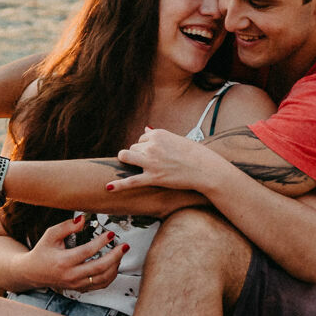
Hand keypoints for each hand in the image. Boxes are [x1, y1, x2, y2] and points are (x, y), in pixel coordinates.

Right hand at [20, 215, 126, 293]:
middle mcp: (71, 275)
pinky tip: (113, 265)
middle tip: (124, 246)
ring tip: (120, 254)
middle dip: (115, 256)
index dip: (101, 242)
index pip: (87, 252)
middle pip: (99, 268)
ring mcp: (76, 284)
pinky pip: (100, 285)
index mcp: (63, 261)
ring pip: (103, 279)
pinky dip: (110, 275)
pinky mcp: (80, 288)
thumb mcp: (50, 235)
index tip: (110, 234)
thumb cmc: (42, 252)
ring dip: (115, 266)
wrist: (33, 272)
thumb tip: (83, 220)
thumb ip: (66, 226)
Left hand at [110, 127, 226, 194]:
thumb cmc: (194, 154)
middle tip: (154, 162)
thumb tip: (146, 127)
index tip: (157, 153)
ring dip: (127, 160)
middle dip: (139, 154)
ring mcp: (151, 162)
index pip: (141, 138)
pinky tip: (108, 187)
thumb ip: (159, 135)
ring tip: (133, 165)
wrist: (206, 169)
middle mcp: (152, 146)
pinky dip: (118, 185)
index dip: (146, 147)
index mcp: (157, 134)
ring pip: (126, 156)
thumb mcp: (176, 139)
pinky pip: (130, 181)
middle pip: (133, 147)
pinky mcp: (153, 178)